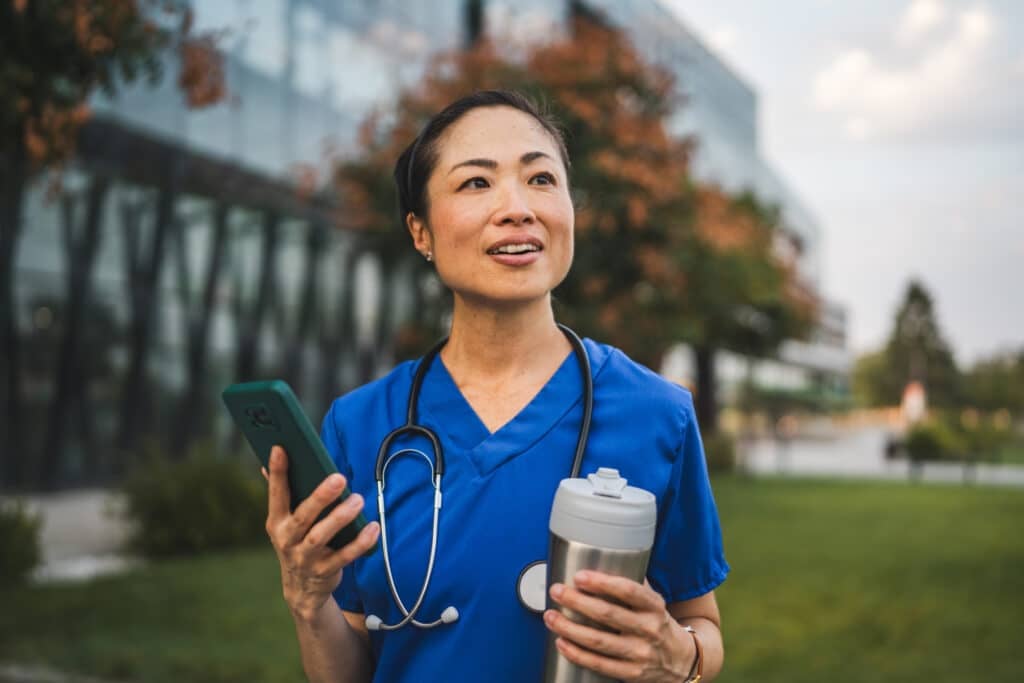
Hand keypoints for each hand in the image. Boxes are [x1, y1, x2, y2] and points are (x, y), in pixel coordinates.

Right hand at [263, 446, 378, 621]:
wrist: (301, 590)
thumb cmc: (297, 542)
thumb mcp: (285, 522)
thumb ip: (283, 494)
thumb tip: (269, 462)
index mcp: (276, 522)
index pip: (276, 494)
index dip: (277, 472)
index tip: (281, 448)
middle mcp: (287, 540)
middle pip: (303, 517)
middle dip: (320, 497)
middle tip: (339, 478)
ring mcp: (305, 558)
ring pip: (321, 537)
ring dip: (340, 518)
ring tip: (358, 499)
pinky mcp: (325, 572)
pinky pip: (345, 556)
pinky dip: (360, 543)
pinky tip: (373, 527)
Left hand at [545, 571, 693, 681]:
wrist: (682, 661)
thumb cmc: (659, 624)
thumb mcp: (655, 602)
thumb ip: (633, 585)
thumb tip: (604, 561)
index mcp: (654, 607)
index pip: (629, 591)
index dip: (603, 583)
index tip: (580, 576)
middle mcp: (649, 629)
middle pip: (608, 615)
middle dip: (577, 602)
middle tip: (557, 591)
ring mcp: (640, 654)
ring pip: (599, 641)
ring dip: (570, 628)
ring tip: (551, 617)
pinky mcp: (631, 673)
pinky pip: (599, 664)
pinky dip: (577, 653)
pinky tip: (561, 642)